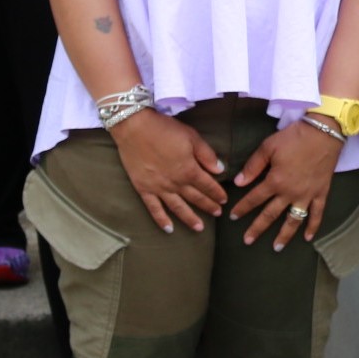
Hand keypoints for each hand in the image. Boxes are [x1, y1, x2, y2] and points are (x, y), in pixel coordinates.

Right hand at [111, 110, 228, 233]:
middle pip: (195, 198)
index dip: (217, 193)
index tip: (224, 200)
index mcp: (189, 169)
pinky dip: (161, 220)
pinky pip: (154, 209)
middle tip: (217, 213)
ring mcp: (159, 188)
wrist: (134, 127)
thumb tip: (220, 170)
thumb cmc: (164, 129)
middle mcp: (175, 183)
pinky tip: (169, 229)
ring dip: (190, 219)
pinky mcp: (143, 189)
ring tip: (200, 228)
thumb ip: (206, 155)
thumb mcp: (191, 137)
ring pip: (178, 208)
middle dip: (208, 206)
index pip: (207, 185)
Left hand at [232, 120, 341, 247]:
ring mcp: (307, 195)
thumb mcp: (268, 147)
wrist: (323, 133)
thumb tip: (239, 183)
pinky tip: (308, 238)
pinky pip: (317, 214)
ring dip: (284, 235)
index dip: (242, 208)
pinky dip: (313, 226)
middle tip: (247, 241)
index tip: (233, 217)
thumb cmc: (294, 138)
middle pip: (270, 214)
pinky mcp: (321, 193)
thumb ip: (253, 166)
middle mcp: (290, 193)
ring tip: (277, 247)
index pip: (254, 198)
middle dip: (257, 228)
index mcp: (275, 181)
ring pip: (293, 220)